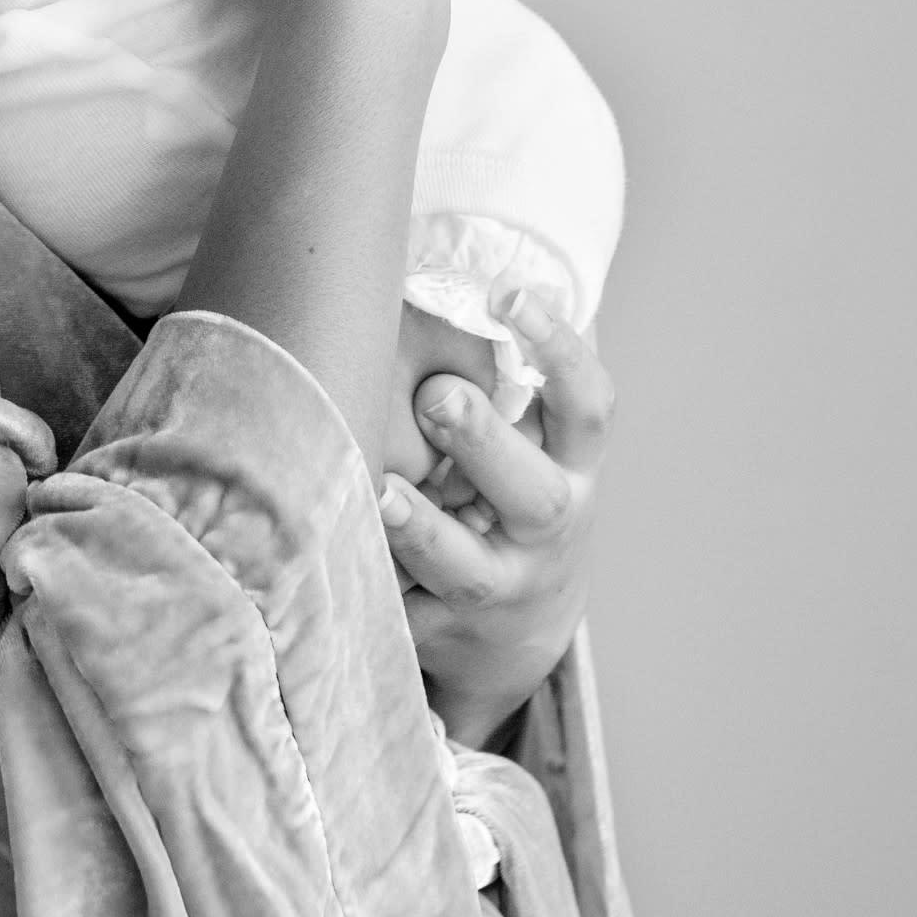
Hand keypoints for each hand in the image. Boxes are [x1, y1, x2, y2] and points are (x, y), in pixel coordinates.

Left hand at [378, 298, 610, 746]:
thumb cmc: (508, 502)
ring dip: (424, 533)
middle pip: (535, 496)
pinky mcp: (446, 636)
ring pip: (467, 572)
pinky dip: (369, 592)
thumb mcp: (531, 449)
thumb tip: (432, 280)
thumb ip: (500, 383)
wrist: (518, 635)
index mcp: (573, 471)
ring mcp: (501, 591)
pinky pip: (406, 617)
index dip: (559, 349)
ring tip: (384, 493)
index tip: (509, 295)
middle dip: (486, 445)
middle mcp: (548, 534)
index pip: (588, 407)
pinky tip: (328, 560)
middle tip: (438, 396)